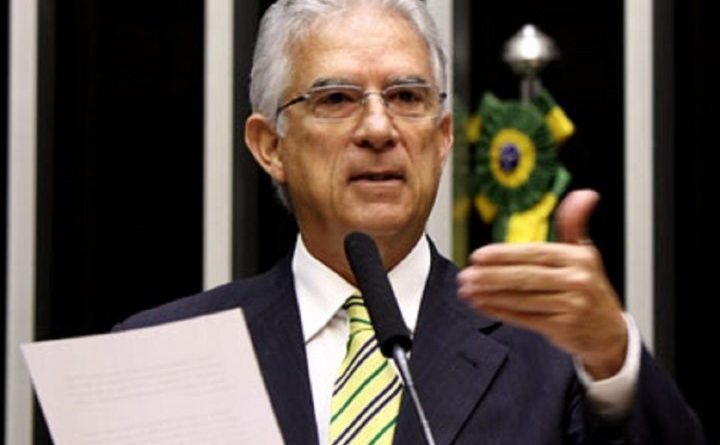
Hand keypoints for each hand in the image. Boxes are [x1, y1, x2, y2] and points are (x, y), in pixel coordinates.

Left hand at [457, 190, 627, 378]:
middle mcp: (576, 281)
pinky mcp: (563, 328)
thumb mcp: (584, 253)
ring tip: (469, 290)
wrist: (609, 331)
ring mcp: (571, 306)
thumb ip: (573, 224)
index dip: (505, 254)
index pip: (535, 253)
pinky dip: (501, 312)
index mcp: (578, 258)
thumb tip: (584, 195)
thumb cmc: (589, 288)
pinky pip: (525, 319)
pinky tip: (483, 306)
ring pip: (522, 299)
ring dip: (491, 295)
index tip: (479, 256)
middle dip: (491, 276)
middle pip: (526, 277)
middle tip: (467, 276)